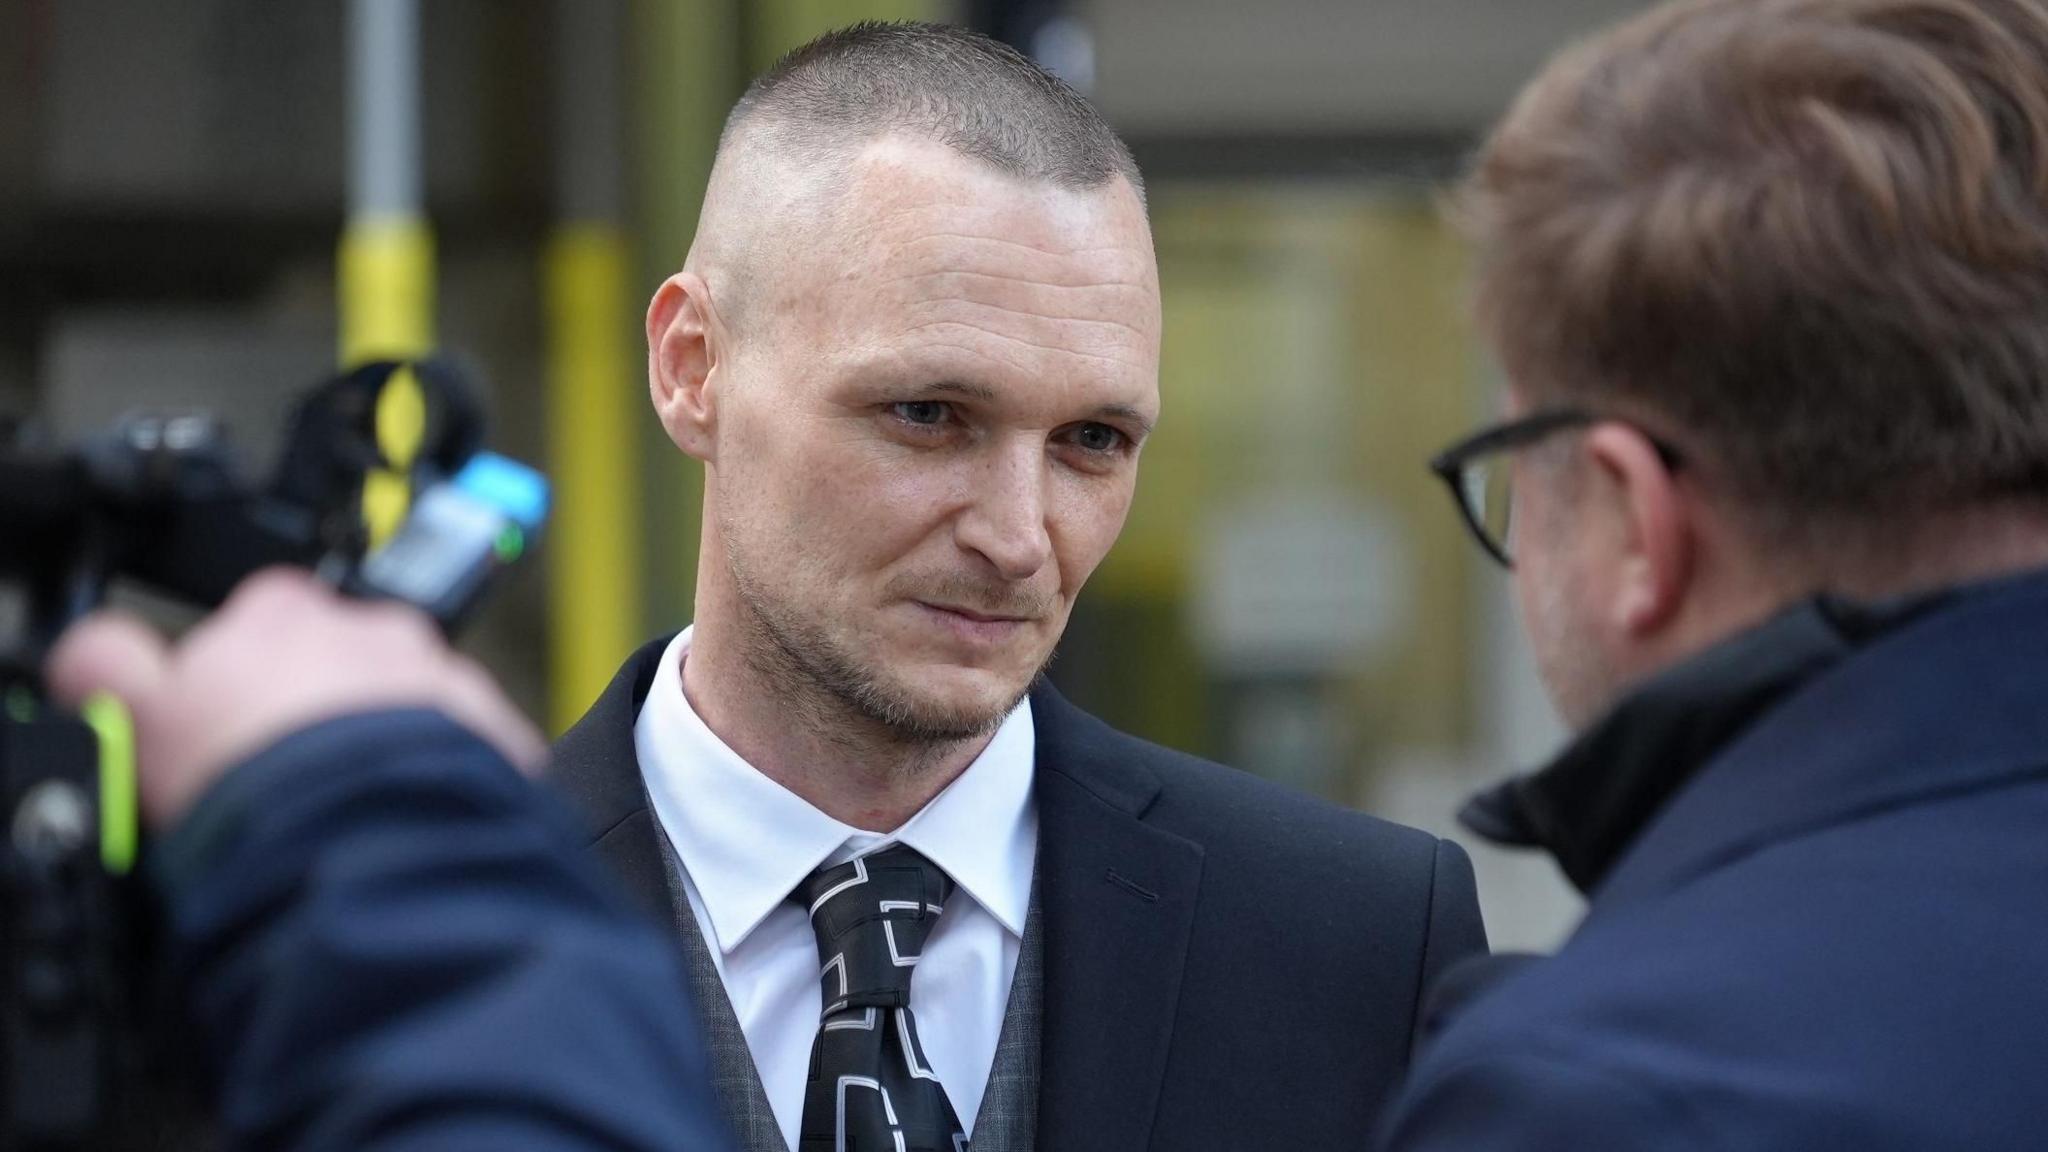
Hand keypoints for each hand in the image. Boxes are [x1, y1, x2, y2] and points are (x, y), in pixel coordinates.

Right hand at [44, 568, 545, 829]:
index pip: (251, 621)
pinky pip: (472, 753)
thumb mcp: (140, 720)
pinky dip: (445, 783)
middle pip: (339, 664)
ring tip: (349, 812)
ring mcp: (444, 679)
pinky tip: (406, 826)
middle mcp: (375, 630)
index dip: (236, 682)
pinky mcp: (501, 734)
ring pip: (411, 706)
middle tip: (288, 782)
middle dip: (320, 713)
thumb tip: (96, 653)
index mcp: (280, 611)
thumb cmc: (254, 784)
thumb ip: (112, 670)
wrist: (371, 842)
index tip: (229, 729)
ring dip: (386, 747)